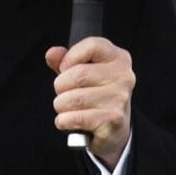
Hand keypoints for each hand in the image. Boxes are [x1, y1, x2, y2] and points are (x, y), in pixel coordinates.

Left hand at [45, 37, 134, 168]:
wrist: (114, 129)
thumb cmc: (97, 96)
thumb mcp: (84, 73)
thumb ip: (66, 61)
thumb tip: (52, 53)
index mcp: (118, 58)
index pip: (92, 45)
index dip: (70, 57)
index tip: (66, 69)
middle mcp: (123, 76)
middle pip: (78, 74)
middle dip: (60, 86)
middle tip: (64, 93)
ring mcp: (119, 99)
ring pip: (73, 99)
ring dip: (60, 106)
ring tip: (67, 108)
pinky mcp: (112, 120)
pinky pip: (74, 118)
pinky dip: (63, 121)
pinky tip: (68, 121)